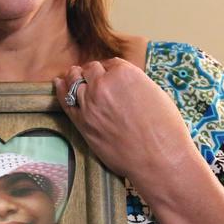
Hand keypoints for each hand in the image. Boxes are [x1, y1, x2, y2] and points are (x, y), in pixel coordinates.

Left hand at [55, 58, 203, 193]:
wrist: (158, 160)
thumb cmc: (165, 129)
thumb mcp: (155, 94)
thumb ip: (134, 84)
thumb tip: (124, 85)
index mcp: (124, 73)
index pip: (110, 64)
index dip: (109, 69)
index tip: (108, 73)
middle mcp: (103, 84)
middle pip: (90, 70)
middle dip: (92, 72)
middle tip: (90, 75)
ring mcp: (89, 104)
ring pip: (74, 82)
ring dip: (74, 78)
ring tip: (72, 75)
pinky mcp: (82, 123)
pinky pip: (65, 100)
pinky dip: (61, 90)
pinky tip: (59, 83)